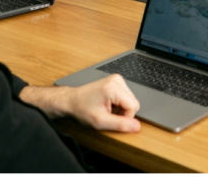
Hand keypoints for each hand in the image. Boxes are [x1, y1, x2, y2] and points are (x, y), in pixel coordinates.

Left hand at [21, 75, 140, 132]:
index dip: (125, 117)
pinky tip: (107, 104)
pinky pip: (126, 97)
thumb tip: (136, 126)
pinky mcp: (115, 81)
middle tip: (108, 114)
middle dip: (123, 112)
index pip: (134, 106)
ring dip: (121, 108)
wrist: (71, 101)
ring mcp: (116, 79)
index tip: (111, 119)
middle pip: (133, 102)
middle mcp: (117, 80)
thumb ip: (120, 124)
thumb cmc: (81, 109)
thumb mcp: (100, 122)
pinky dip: (118, 104)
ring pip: (131, 100)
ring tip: (106, 109)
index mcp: (113, 87)